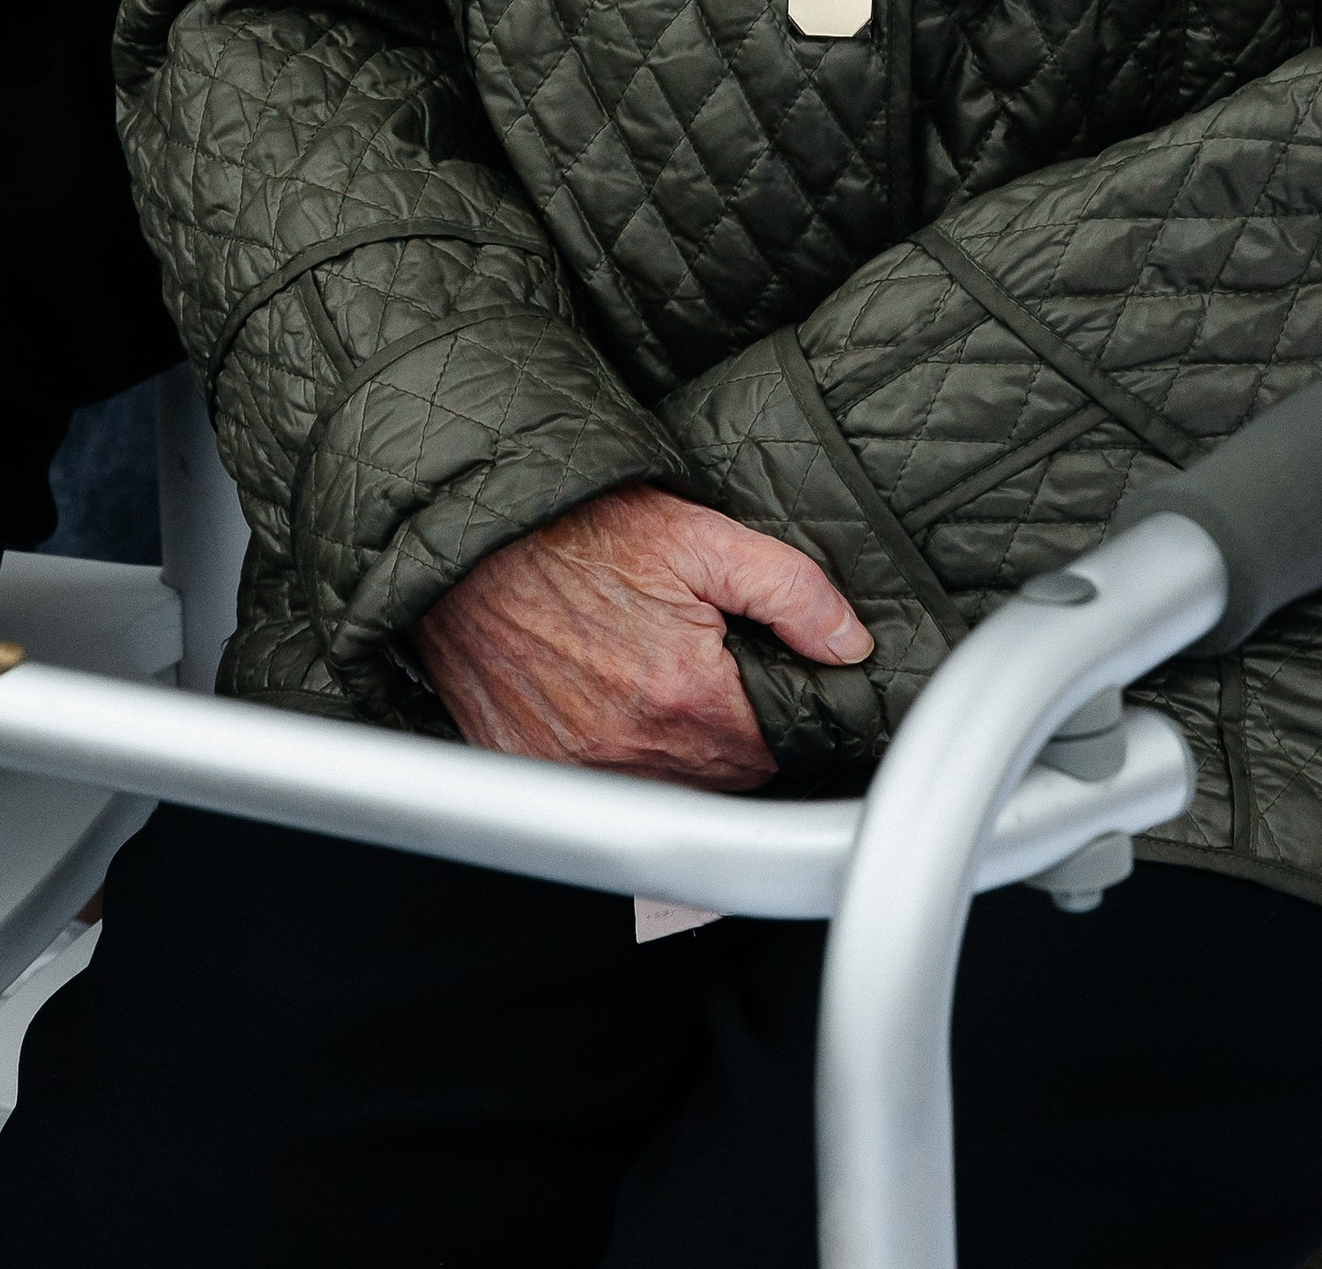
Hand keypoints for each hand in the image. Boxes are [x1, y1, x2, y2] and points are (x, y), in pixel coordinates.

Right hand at [412, 481, 872, 785]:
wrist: (471, 539)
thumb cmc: (577, 530)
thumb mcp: (699, 535)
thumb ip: (791, 591)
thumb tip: (850, 645)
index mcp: (685, 696)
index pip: (774, 750)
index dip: (780, 710)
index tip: (763, 676)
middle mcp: (630, 750)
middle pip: (721, 776)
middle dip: (732, 730)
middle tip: (709, 667)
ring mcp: (576, 771)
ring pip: (665, 788)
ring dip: (677, 751)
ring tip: (657, 681)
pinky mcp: (532, 771)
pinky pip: (600, 790)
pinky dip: (616, 757)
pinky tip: (608, 701)